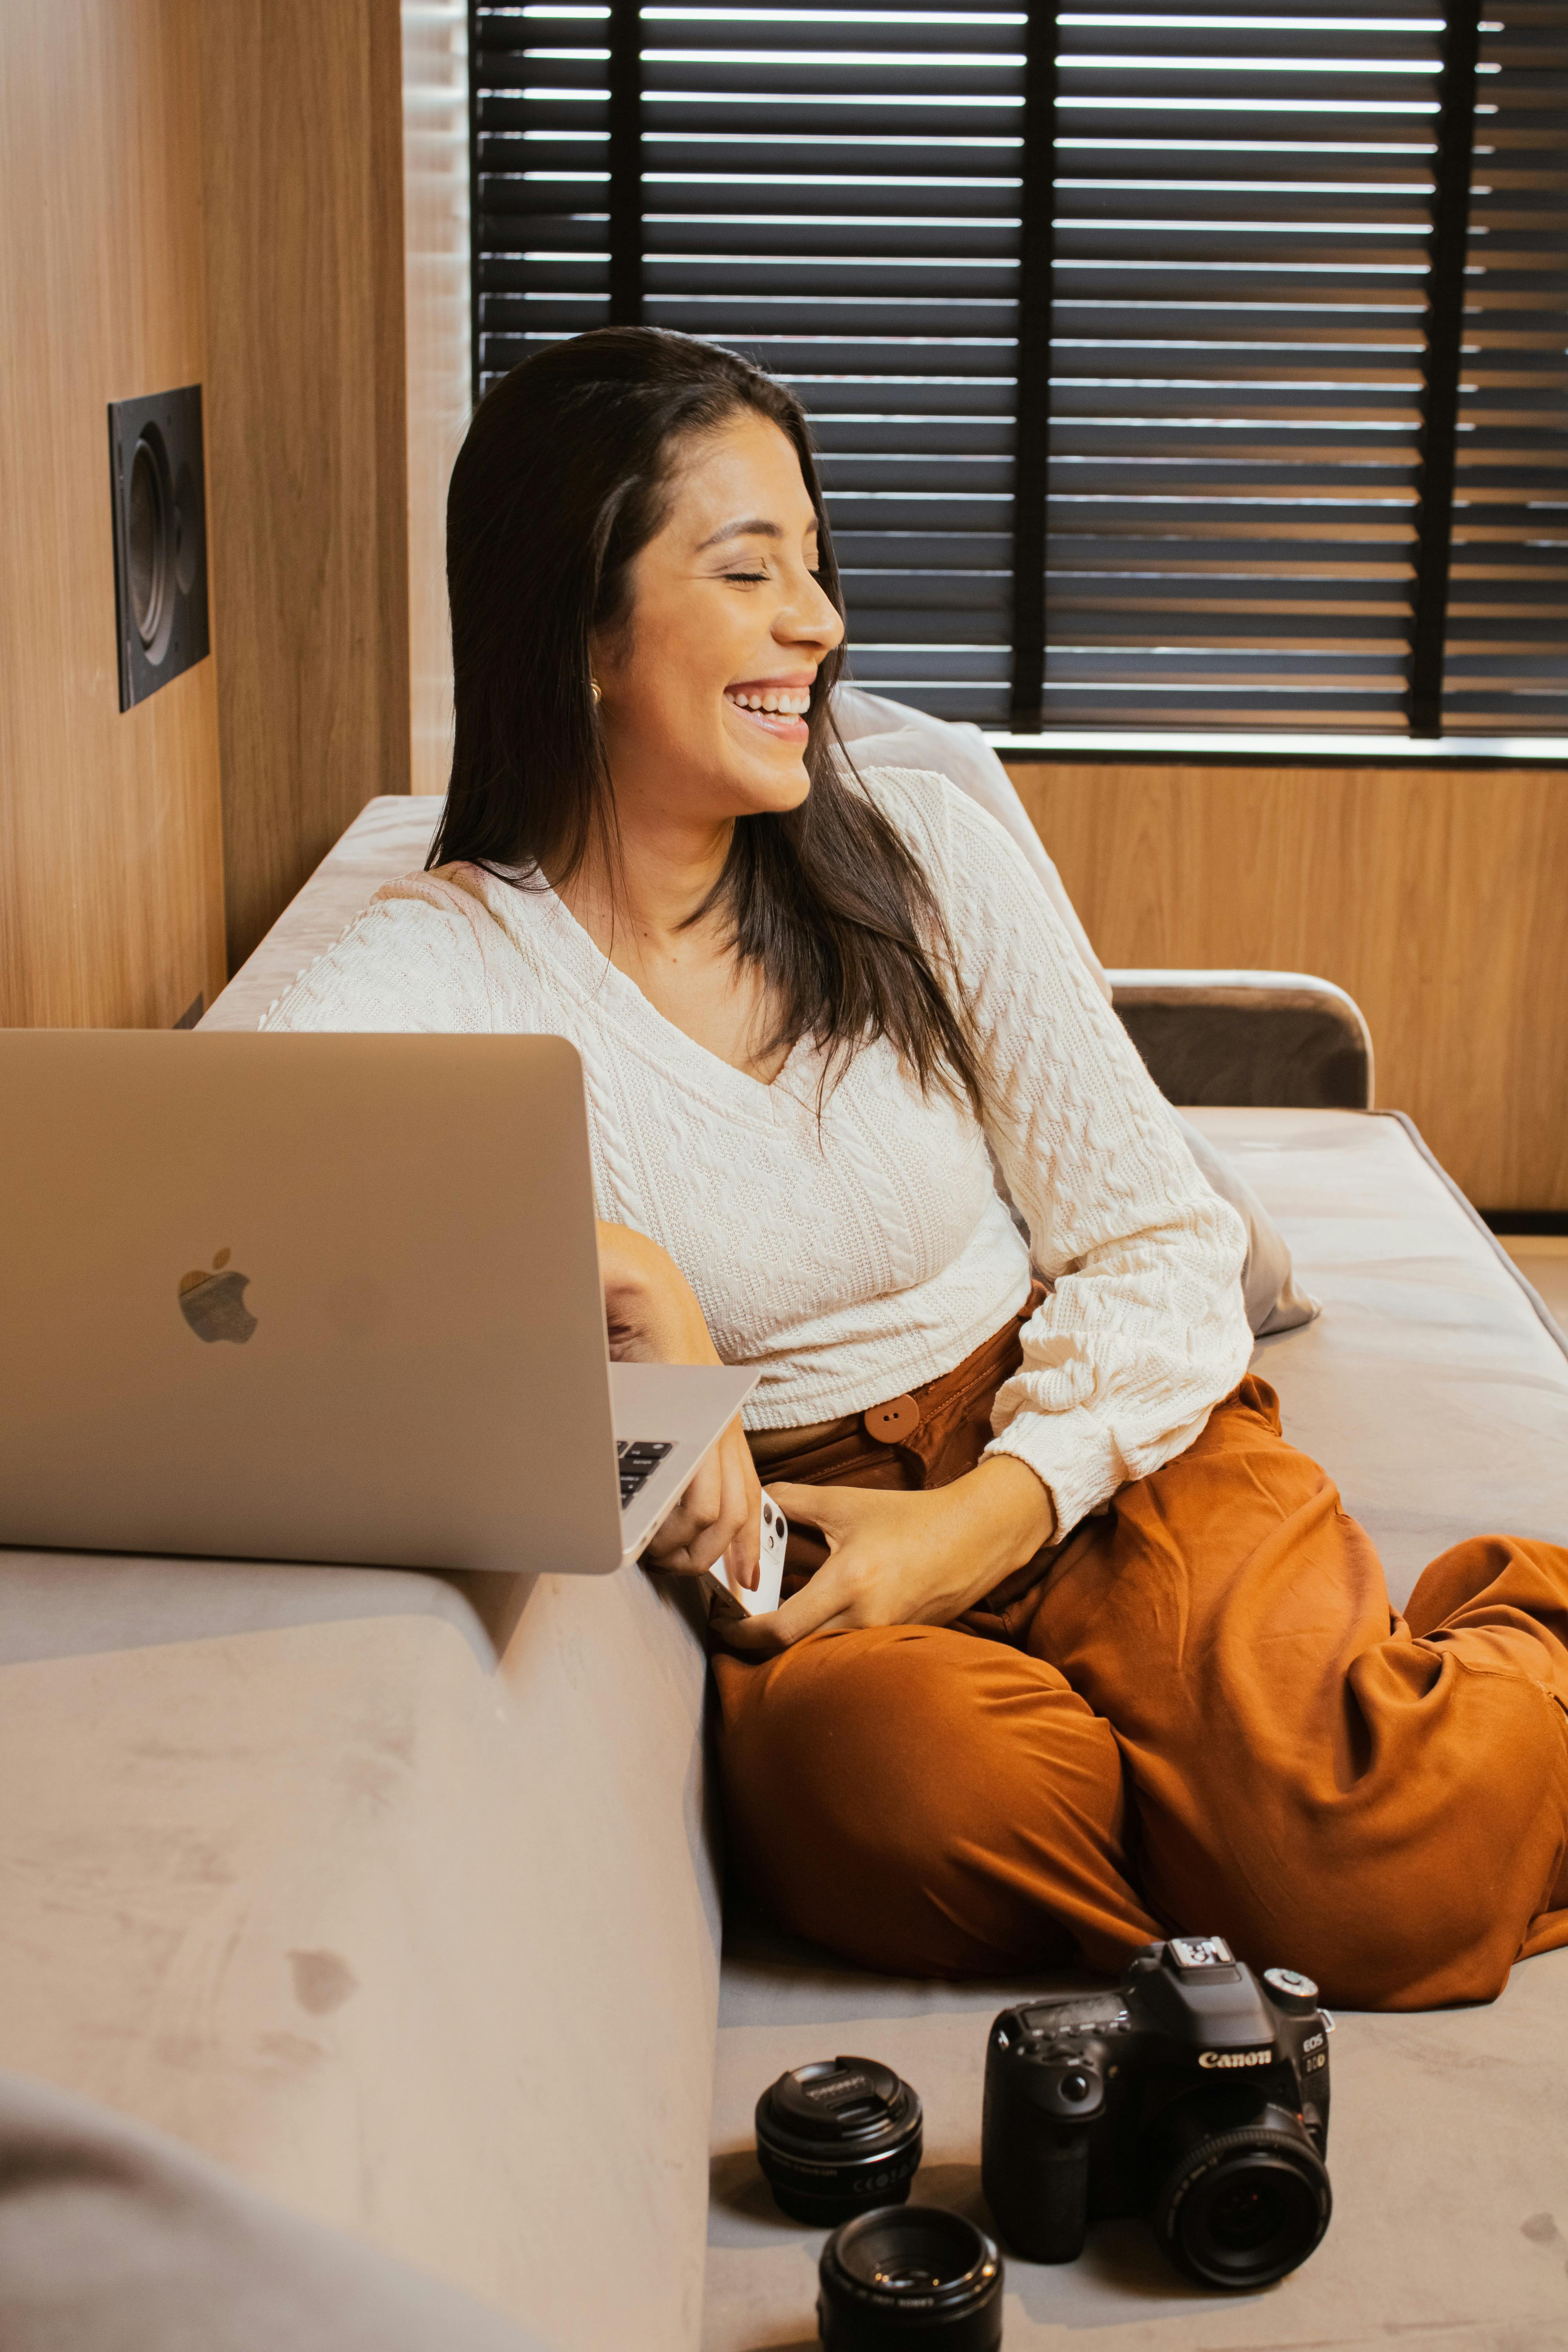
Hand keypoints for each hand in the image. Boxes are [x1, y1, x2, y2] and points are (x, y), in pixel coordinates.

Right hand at [597, 1222, 762, 1588]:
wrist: (629, 1278)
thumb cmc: (627, 1334)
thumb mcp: (647, 1400)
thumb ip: (655, 1444)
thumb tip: (646, 1498)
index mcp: (717, 1419)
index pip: (744, 1494)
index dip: (747, 1544)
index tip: (742, 1581)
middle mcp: (725, 1420)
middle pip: (736, 1510)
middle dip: (713, 1555)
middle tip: (679, 1572)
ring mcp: (713, 1417)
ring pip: (717, 1507)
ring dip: (688, 1542)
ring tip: (656, 1554)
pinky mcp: (696, 1412)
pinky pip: (698, 1482)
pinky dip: (680, 1517)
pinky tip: (655, 1530)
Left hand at [720, 1454, 1054, 1652]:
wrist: (974, 1536)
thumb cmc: (911, 1518)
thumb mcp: (847, 1503)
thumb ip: (794, 1500)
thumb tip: (755, 1497)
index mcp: (849, 1582)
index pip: (780, 1629)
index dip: (743, 1631)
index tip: (723, 1619)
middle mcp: (866, 1618)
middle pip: (795, 1650)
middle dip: (759, 1640)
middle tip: (736, 1620)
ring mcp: (884, 1635)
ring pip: (821, 1651)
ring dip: (792, 1637)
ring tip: (770, 1613)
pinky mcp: (896, 1640)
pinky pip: (847, 1647)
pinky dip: (823, 1634)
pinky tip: (813, 1613)